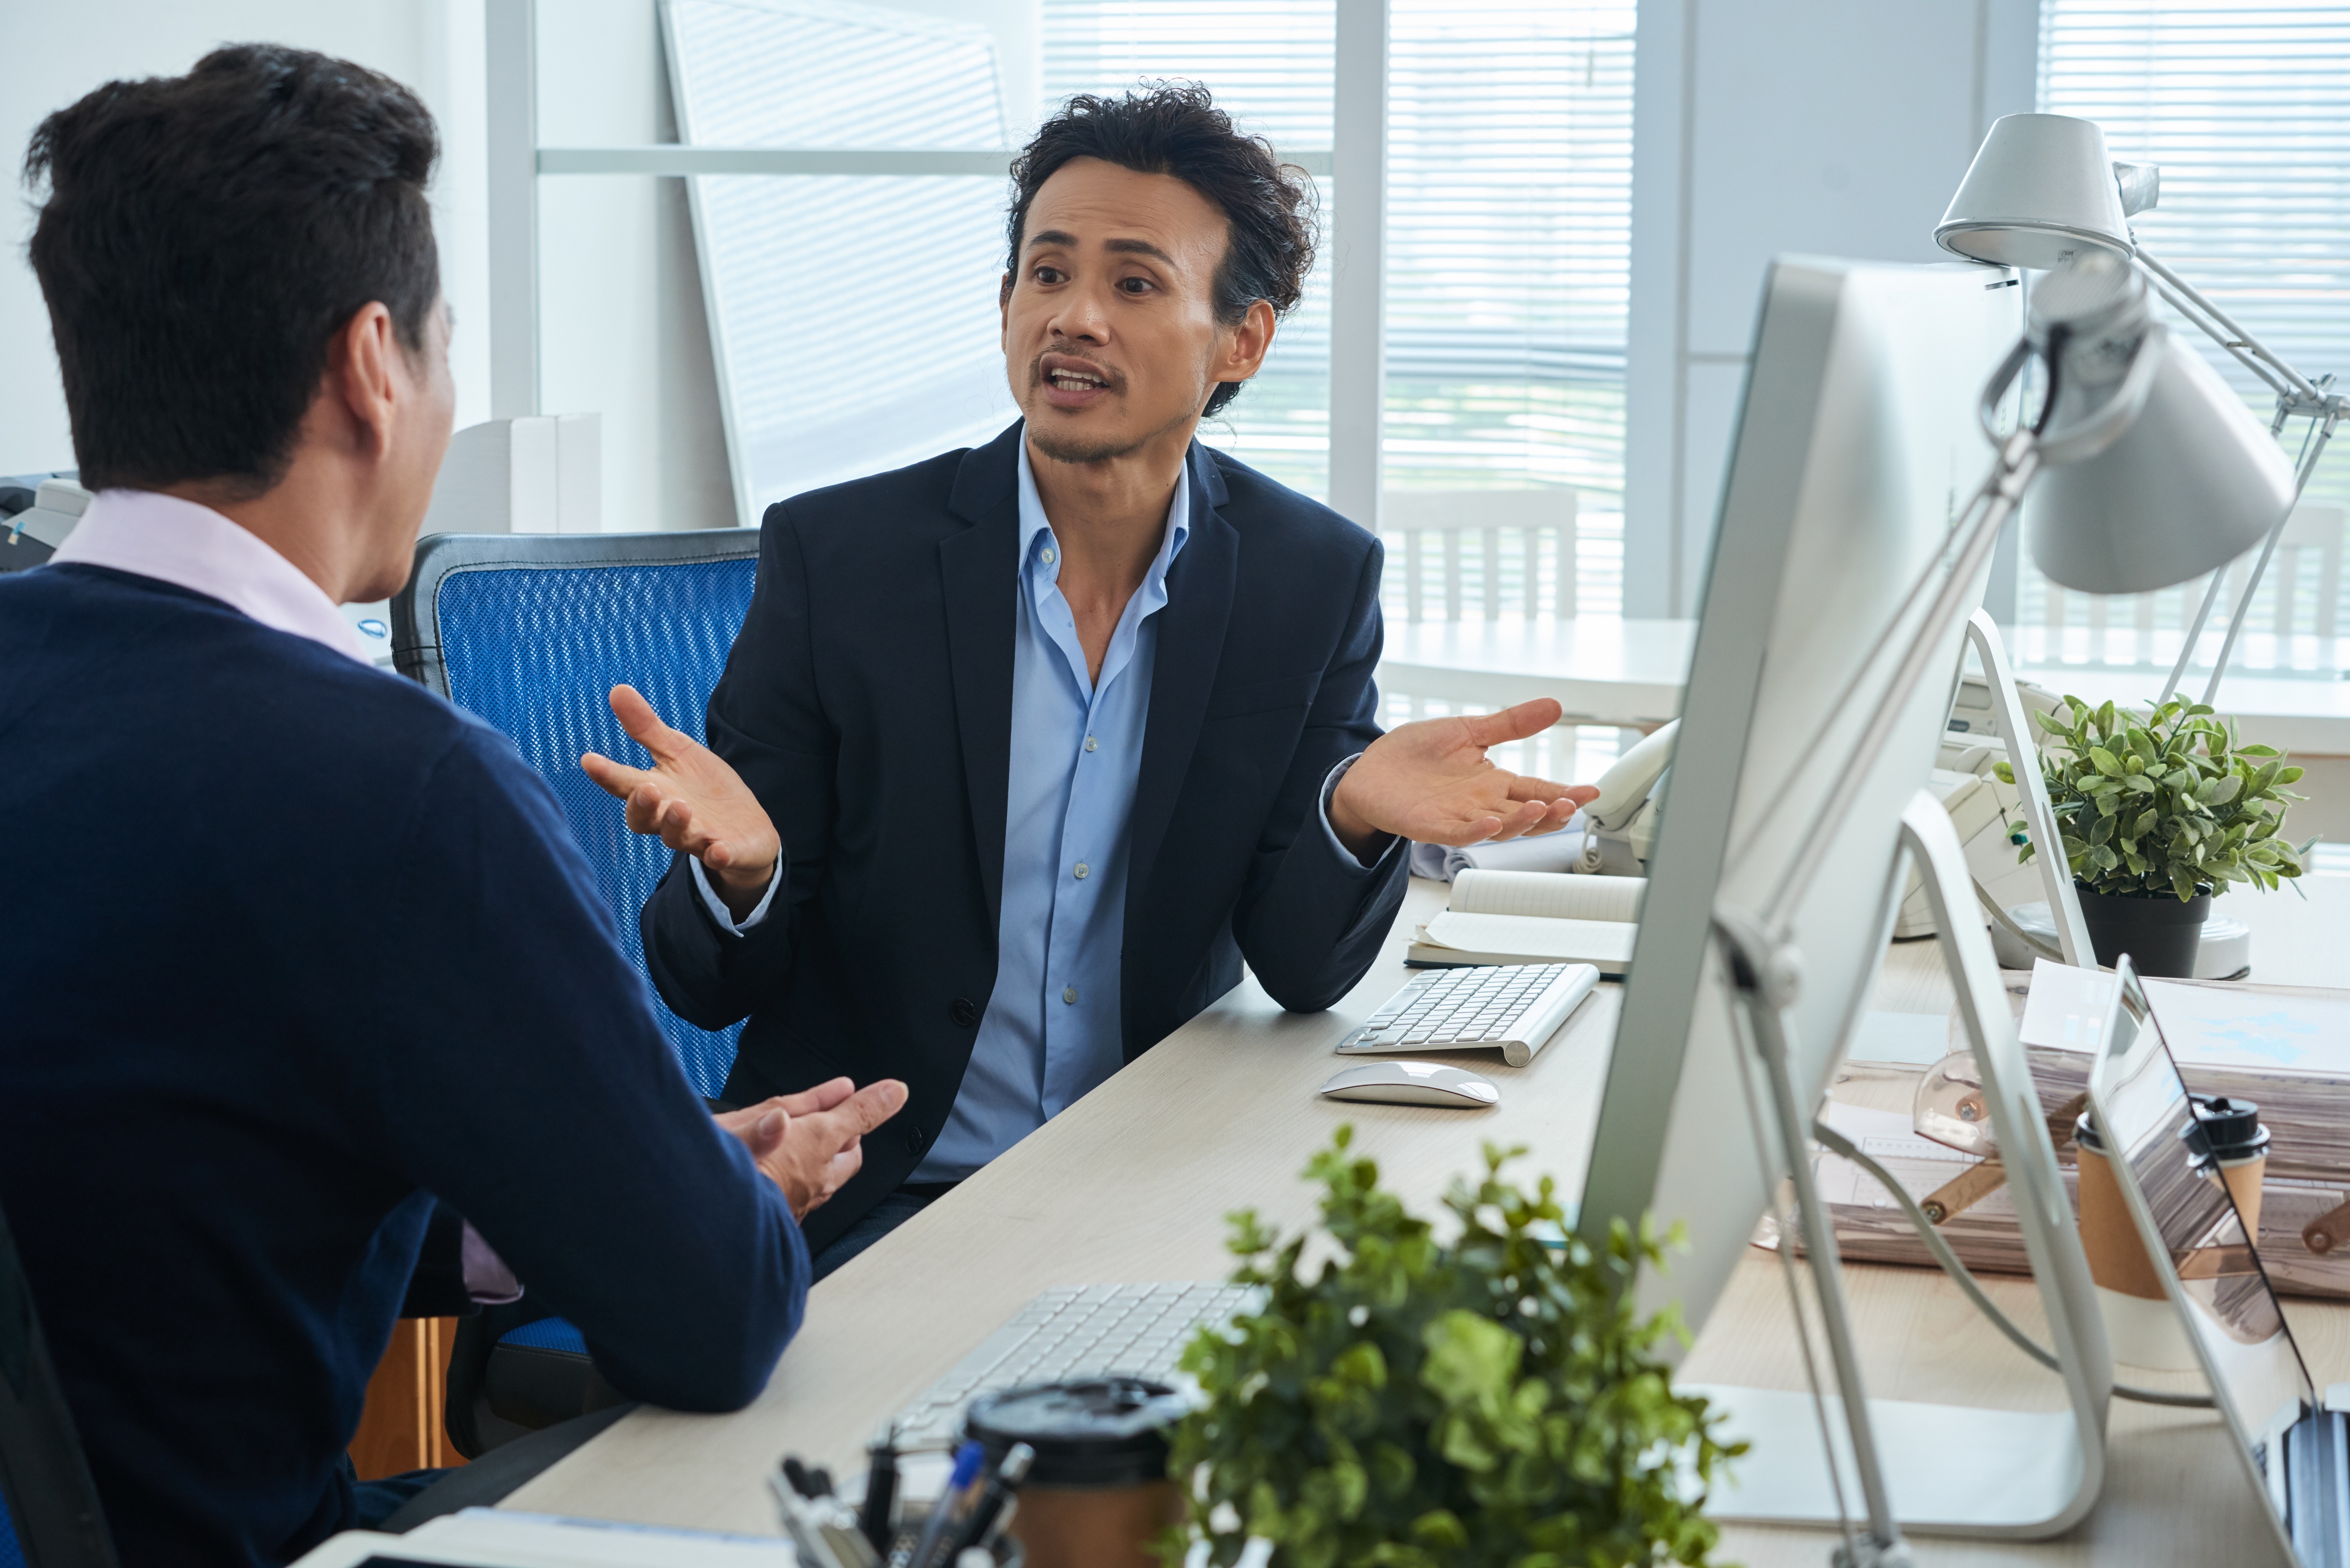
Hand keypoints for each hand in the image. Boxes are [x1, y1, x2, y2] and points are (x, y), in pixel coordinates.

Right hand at [581, 685, 781, 919]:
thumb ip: (647, 729)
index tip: (590, 761)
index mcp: (654, 792)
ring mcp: (697, 837)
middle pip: (644, 819)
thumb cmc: (703, 788)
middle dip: (643, 804)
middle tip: (648, 788)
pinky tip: (719, 850)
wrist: (745, 827)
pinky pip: (719, 857)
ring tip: (681, 806)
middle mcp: (669, 819)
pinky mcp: (726, 851)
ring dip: (677, 823)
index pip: (624, 784)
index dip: (607, 774)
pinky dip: (718, 855)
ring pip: (678, 837)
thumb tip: (617, 689)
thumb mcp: (678, 753)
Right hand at [715, 1076, 909, 1220]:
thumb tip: (839, 1089)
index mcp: (816, 1142)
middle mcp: (819, 1176)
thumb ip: (798, 1104)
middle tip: (831, 1120)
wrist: (703, 1222)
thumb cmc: (719, 1170)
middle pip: (849, 1154)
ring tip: (807, 1144)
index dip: (877, 1100)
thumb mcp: (750, 1120)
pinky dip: (803, 1182)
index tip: (894, 1092)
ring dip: (826, 1160)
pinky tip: (783, 1176)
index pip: (859, 1116)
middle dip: (845, 1135)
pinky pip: (808, 1197)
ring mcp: (805, 1202)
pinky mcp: (788, 1222)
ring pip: (830, 1178)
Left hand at [1330, 697, 1599, 852]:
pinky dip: (1476, 831)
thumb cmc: (1416, 754)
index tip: (1590, 792)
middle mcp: (1480, 804)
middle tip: (1572, 805)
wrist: (1370, 770)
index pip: (1537, 788)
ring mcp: (1457, 817)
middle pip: (1525, 814)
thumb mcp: (1469, 731)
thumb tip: (1553, 705)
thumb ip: (1510, 724)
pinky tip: (1492, 823)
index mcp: (1493, 783)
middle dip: (1550, 812)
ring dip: (1520, 822)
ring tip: (1539, 809)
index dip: (1564, 793)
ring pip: (1498, 827)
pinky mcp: (1430, 825)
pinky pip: (1458, 833)